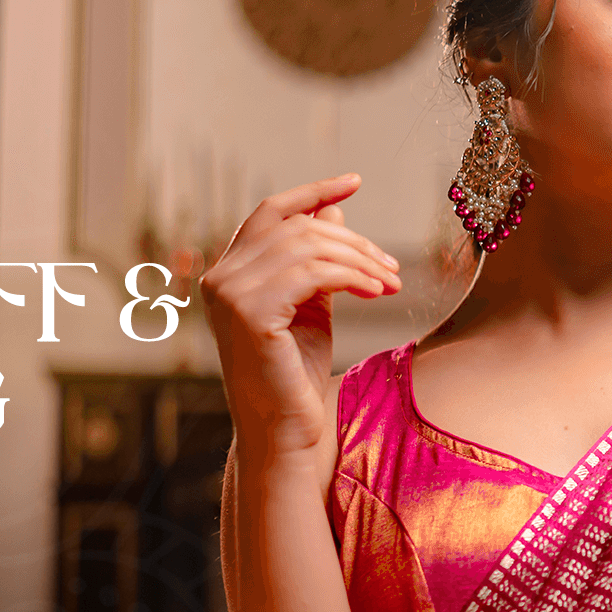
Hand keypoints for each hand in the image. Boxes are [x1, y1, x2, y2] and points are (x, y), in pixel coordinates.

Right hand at [200, 176, 400, 459]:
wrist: (286, 429)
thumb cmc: (297, 371)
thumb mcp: (312, 304)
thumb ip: (316, 259)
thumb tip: (336, 211)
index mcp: (228, 272)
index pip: (270, 213)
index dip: (313, 192)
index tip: (354, 181)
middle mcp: (220, 277)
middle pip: (298, 228)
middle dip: (354, 242)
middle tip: (391, 267)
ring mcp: (229, 293)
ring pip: (309, 247)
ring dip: (360, 261)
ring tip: (390, 284)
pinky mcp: (249, 312)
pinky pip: (312, 273)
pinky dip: (352, 277)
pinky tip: (375, 292)